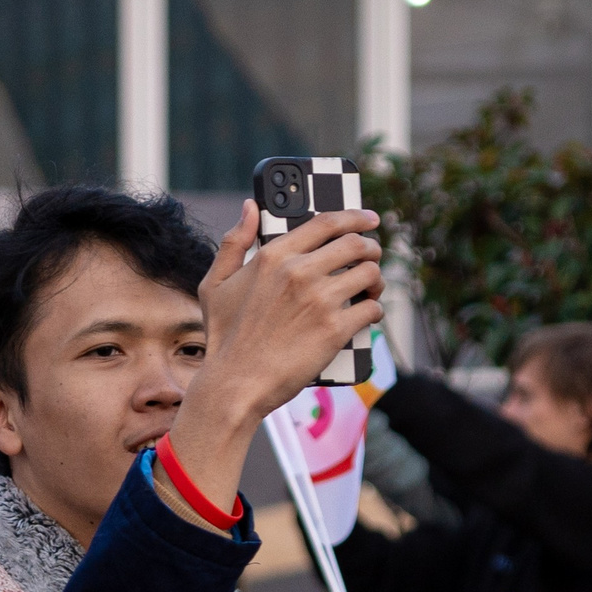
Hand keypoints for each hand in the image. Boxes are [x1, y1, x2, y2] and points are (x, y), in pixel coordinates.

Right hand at [191, 201, 387, 425]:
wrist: (235, 385)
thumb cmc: (224, 338)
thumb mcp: (216, 284)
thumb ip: (234, 242)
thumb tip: (249, 206)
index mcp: (273, 256)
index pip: (326, 222)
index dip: (354, 216)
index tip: (368, 219)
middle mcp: (298, 272)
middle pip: (356, 244)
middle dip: (371, 249)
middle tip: (371, 259)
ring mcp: (319, 300)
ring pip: (370, 273)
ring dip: (376, 280)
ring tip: (369, 290)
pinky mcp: (334, 330)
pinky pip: (371, 309)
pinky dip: (374, 312)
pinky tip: (366, 316)